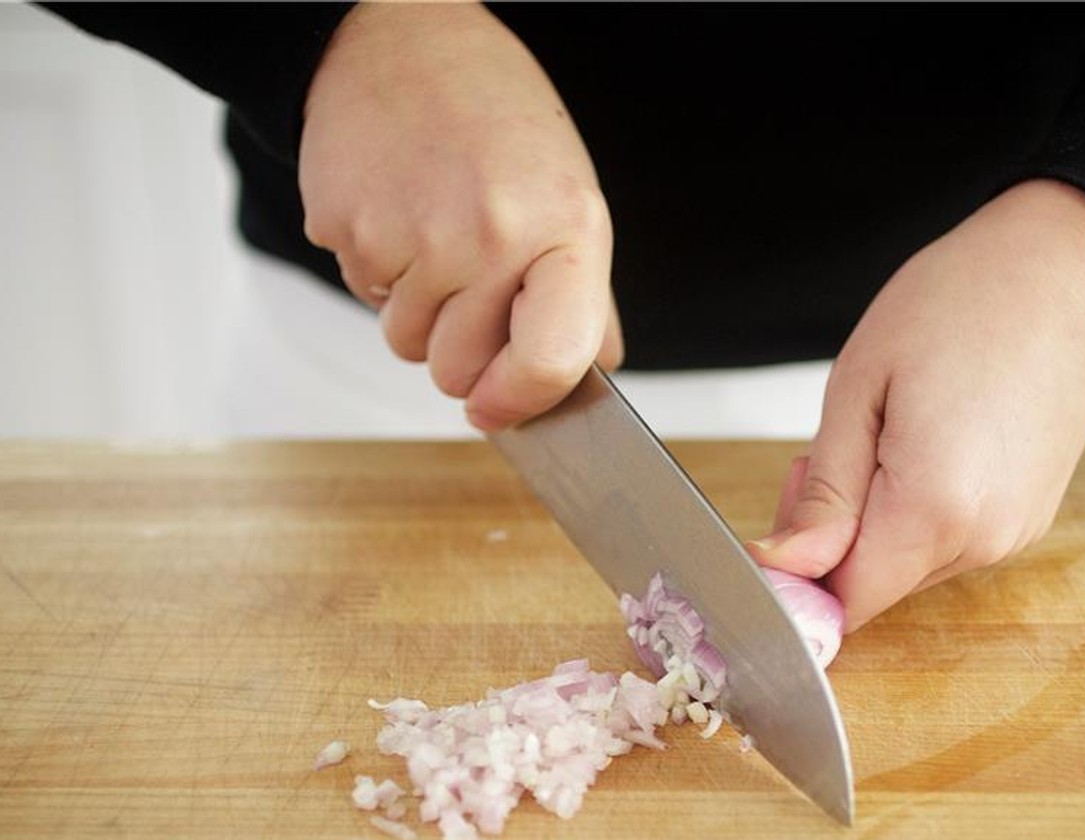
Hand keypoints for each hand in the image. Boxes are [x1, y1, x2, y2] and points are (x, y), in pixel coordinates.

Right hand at [298, 1, 622, 429]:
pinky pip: (364, 297)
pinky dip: (379, 274)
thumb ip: (585, 300)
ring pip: (406, 345)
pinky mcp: (348, 229)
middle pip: (459, 372)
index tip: (501, 412)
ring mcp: (414, 236)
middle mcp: (490, 237)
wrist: (401, 40)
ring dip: (417, 314)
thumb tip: (596, 375)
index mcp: (563, 232)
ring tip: (434, 237)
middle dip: (460, 354)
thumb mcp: (569, 199)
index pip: (550, 360)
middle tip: (468, 288)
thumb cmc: (496, 119)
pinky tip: (398, 215)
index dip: (522, 402)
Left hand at [747, 179, 1084, 631]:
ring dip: (876, 521)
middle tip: (829, 449)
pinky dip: (918, 510)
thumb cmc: (961, 302)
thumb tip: (785, 566)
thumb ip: (823, 494)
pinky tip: (925, 444)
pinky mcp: (1029, 519)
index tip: (788, 505)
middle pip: (875, 585)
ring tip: (886, 433)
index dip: (800, 569)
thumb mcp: (859, 387)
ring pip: (909, 565)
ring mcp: (1014, 533)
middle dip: (833, 537)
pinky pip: (949, 541)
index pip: (844, 599)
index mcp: (936, 509)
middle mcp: (985, 538)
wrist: (1067, 269)